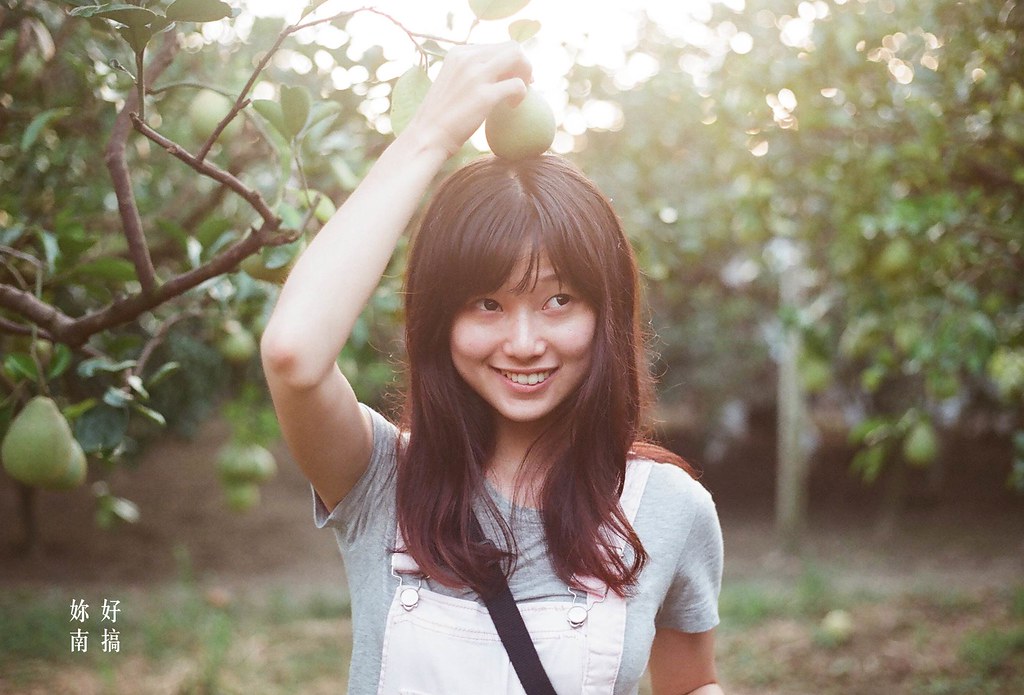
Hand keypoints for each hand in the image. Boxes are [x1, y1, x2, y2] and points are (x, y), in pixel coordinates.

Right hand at [404, 42, 531, 156]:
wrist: (427, 137)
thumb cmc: (440, 117)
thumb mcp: (452, 83)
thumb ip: (470, 73)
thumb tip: (496, 73)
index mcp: (458, 53)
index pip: (496, 46)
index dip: (510, 61)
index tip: (513, 77)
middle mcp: (467, 58)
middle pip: (511, 47)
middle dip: (523, 65)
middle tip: (524, 85)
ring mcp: (476, 75)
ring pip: (518, 57)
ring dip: (526, 74)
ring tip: (520, 94)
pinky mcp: (484, 96)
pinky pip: (518, 84)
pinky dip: (522, 94)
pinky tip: (513, 107)